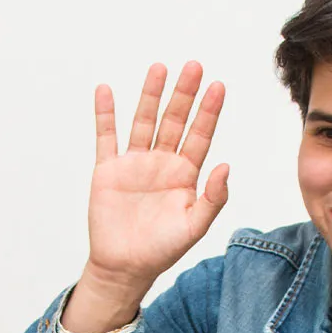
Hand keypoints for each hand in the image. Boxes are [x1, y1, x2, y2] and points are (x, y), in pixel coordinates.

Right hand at [73, 63, 228, 322]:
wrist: (125, 267)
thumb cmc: (162, 250)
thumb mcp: (195, 227)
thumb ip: (213, 198)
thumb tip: (226, 165)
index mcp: (185, 174)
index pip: (200, 135)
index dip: (208, 111)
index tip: (217, 85)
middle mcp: (161, 163)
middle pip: (174, 120)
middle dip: (184, 94)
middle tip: (193, 65)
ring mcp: (134, 164)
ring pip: (144, 121)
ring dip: (150, 95)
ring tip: (159, 68)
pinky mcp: (108, 170)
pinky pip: (106, 136)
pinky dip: (105, 114)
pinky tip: (106, 91)